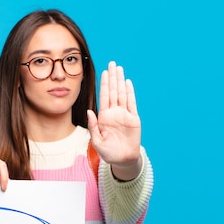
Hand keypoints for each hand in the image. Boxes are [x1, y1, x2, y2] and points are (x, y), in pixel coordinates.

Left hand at [87, 61, 141, 180]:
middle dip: (112, 77)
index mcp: (104, 117)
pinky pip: (132, 103)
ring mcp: (124, 115)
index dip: (104, 84)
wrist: (123, 160)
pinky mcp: (134, 119)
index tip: (103, 72)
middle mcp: (114, 113)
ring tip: (119, 68)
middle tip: (112, 63)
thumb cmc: (108, 153)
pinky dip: (130, 92)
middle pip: (113, 91)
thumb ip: (93, 126)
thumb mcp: (97, 141)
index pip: (104, 96)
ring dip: (121, 81)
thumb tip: (89, 111)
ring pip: (122, 94)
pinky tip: (128, 82)